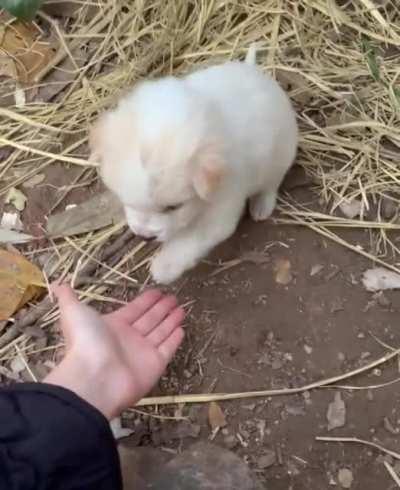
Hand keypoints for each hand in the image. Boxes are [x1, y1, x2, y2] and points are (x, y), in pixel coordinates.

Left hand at [45, 286, 184, 418]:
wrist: (94, 377)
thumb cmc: (85, 342)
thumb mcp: (74, 313)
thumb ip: (69, 298)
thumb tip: (58, 283)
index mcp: (113, 325)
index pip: (134, 309)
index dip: (146, 300)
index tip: (158, 290)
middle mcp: (129, 338)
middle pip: (149, 319)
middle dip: (162, 308)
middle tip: (174, 297)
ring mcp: (143, 352)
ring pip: (160, 331)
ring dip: (171, 320)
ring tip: (182, 308)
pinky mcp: (155, 365)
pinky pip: (167, 348)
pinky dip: (175, 339)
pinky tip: (182, 328)